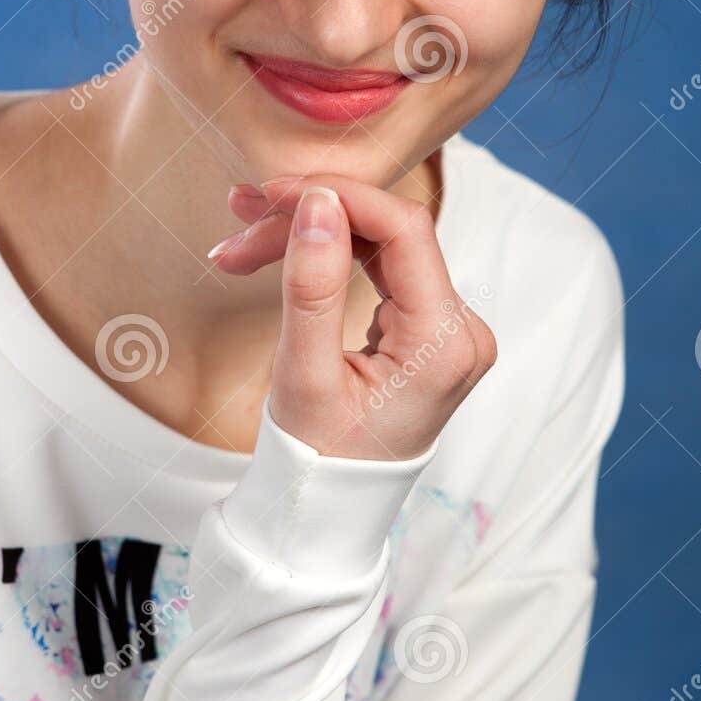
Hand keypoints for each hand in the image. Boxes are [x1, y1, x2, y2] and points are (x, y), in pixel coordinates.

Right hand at [206, 174, 496, 459]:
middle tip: (238, 214)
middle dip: (309, 219)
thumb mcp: (304, 374)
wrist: (327, 509)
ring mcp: (448, 330)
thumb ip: (314, 285)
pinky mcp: (427, 330)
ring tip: (240, 241)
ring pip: (376, 248)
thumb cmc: (317, 458)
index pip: (405, 230)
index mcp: (446, 344)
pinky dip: (327, 259)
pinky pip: (379, 271)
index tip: (273, 191)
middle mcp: (462, 331)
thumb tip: (317, 203)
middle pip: (386, 235)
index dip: (339, 196)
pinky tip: (275, 253)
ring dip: (308, 236)